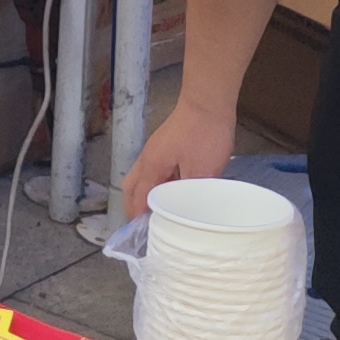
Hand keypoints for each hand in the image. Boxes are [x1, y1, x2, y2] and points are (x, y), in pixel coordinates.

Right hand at [114, 100, 236, 223]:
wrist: (208, 103)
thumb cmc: (203, 136)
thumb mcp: (201, 171)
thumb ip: (189, 193)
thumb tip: (185, 210)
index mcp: (151, 167)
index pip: (137, 198)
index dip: (138, 218)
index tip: (145, 237)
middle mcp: (147, 159)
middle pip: (131, 187)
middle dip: (134, 206)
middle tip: (147, 225)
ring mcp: (156, 151)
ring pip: (142, 178)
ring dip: (146, 196)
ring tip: (161, 212)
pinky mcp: (166, 146)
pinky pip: (154, 171)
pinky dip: (157, 186)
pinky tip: (174, 193)